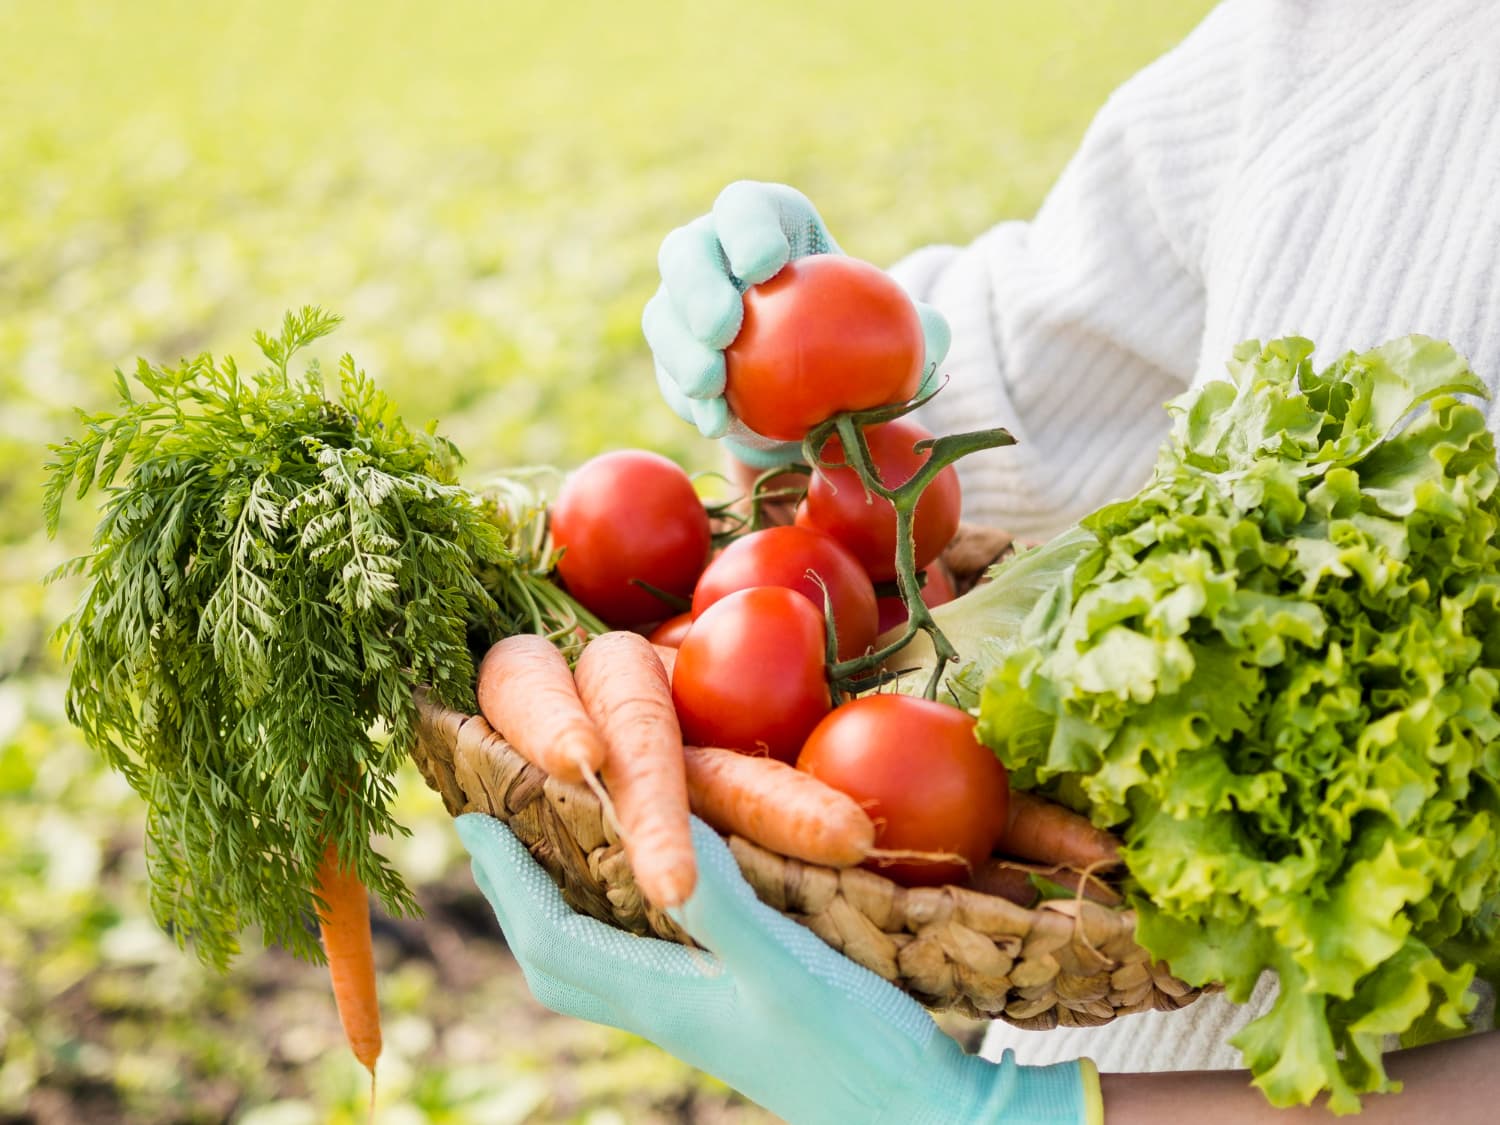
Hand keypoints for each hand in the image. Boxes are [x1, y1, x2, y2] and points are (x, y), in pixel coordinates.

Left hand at [456, 812, 1097, 1124]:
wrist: (921, 1119)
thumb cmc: (858, 1050)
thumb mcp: (790, 968)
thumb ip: (722, 906)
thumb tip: (655, 832)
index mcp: (665, 1001)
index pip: (550, 939)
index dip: (505, 879)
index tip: (470, 815)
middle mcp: (669, 1011)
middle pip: (559, 961)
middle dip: (516, 898)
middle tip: (496, 835)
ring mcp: (701, 1016)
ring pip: (600, 964)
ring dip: (562, 907)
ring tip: (558, 850)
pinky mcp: (735, 1013)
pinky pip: (648, 961)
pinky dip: (624, 917)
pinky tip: (658, 888)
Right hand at [641, 181, 951, 467]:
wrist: (818, 394)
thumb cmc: (861, 341)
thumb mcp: (899, 331)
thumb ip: (918, 326)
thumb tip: (932, 332)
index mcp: (767, 226)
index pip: (746, 208)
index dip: (747, 228)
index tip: (765, 266)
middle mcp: (713, 256)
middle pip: (687, 252)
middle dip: (698, 287)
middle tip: (724, 329)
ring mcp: (683, 308)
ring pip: (665, 315)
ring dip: (683, 350)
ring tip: (713, 385)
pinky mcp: (675, 361)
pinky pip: (669, 376)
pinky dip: (689, 400)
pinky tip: (714, 422)